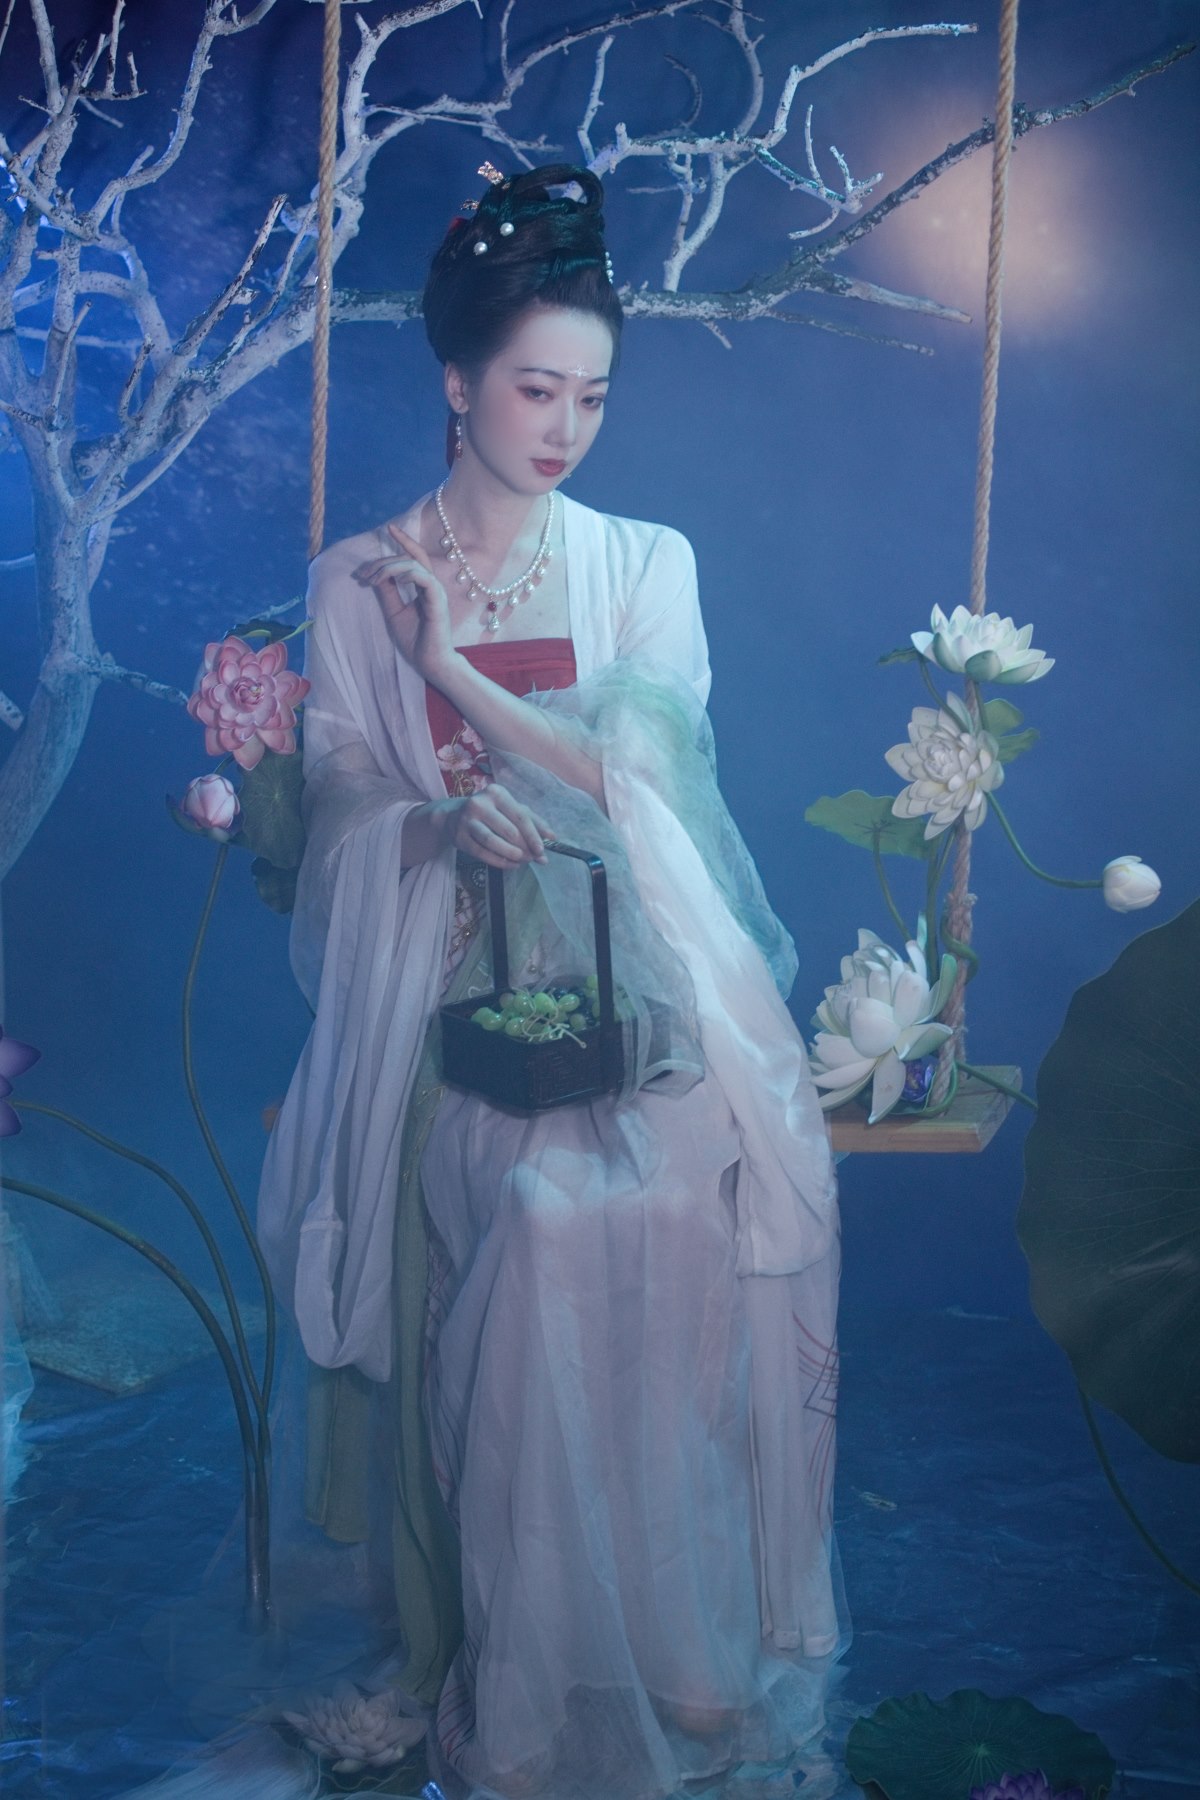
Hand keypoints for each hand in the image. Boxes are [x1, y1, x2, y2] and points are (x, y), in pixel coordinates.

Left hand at [354, 523, 454, 678]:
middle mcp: (432, 586)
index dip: (404, 541)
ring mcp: (436, 593)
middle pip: (409, 559)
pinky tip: (395, 580)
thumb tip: (375, 575)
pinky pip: (425, 578)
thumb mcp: (394, 612)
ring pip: (414, 565)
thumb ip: (387, 593)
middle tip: (363, 574)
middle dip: (383, 561)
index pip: (414, 557)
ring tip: (372, 579)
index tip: (389, 528)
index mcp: (423, 588)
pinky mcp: (438, 601)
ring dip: (390, 568)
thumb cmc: (415, 641)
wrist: (429, 663)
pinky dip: (408, 574)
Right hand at [448, 782, 556, 868]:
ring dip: (511, 855)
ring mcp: (467, 820)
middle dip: (524, 848)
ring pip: (493, 842)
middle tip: (532, 858)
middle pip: (508, 830)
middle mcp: (480, 804)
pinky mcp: (459, 837)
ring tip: (521, 861)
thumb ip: (532, 821)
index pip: (520, 816)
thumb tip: (552, 837)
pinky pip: (482, 853)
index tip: (542, 850)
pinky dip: (499, 861)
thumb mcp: (510, 809)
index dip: (533, 835)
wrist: (453, 816)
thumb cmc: (490, 812)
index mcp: (497, 793)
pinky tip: (510, 864)